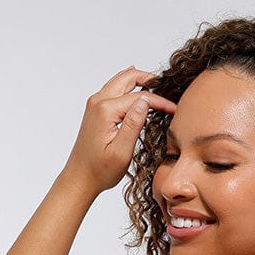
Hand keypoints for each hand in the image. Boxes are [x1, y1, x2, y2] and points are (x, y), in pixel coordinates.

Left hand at [62, 65, 175, 194]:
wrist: (79, 177)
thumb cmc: (99, 171)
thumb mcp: (121, 153)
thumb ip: (133, 125)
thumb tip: (144, 102)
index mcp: (106, 110)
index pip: (140, 97)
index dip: (160, 101)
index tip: (175, 109)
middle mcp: (98, 101)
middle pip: (128, 77)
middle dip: (149, 79)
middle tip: (167, 86)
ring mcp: (95, 103)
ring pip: (120, 80)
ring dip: (139, 80)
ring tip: (157, 86)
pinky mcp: (95, 109)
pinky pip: (114, 89)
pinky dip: (129, 86)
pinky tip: (137, 87)